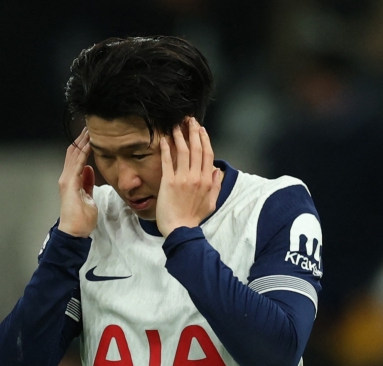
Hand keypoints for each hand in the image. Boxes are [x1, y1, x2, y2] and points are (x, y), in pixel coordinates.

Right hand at [58, 128, 96, 237]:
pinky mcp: (69, 183)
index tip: (91, 135)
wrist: (74, 231)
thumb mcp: (88, 197)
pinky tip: (89, 144)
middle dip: (81, 139)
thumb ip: (87, 183)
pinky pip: (77, 164)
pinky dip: (83, 152)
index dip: (83, 146)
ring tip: (90, 130)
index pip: (76, 158)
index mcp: (71, 180)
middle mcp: (66, 177)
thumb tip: (89, 170)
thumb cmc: (81, 218)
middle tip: (90, 126)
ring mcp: (66, 180)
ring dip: (82, 142)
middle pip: (73, 153)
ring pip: (74, 155)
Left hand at [156, 117, 221, 236]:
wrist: (180, 229)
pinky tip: (164, 139)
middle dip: (193, 132)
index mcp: (207, 181)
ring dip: (179, 136)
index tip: (201, 129)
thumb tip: (218, 171)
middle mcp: (196, 177)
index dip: (204, 139)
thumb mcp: (211, 202)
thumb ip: (216, 185)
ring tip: (176, 125)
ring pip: (183, 151)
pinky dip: (166, 149)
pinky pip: (167, 161)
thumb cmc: (194, 217)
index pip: (208, 154)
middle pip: (196, 148)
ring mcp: (182, 178)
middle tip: (189, 120)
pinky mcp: (168, 182)